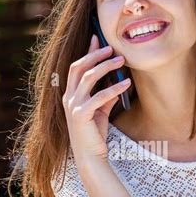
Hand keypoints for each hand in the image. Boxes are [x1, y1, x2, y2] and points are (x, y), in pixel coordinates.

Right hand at [62, 34, 131, 161]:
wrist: (90, 157)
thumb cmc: (95, 135)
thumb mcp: (101, 112)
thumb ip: (106, 98)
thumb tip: (118, 84)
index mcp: (70, 95)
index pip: (76, 67)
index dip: (87, 52)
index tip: (98, 39)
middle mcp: (69, 98)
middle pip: (79, 67)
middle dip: (96, 55)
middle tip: (112, 48)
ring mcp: (73, 106)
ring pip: (88, 77)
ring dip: (106, 66)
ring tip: (122, 61)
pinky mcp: (81, 115)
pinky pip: (100, 96)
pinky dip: (114, 88)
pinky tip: (126, 84)